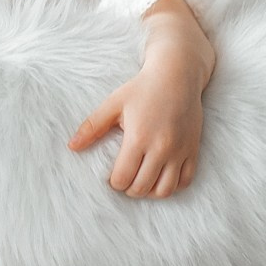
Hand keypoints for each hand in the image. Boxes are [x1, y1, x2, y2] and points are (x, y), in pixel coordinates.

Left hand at [69, 0, 215, 198]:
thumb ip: (92, 126)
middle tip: (125, 178)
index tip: (113, 174)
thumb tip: (72, 147)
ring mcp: (179, 151)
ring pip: (165, 190)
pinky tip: (162, 176)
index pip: (123, 178)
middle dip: (129, 188)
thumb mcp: (114, 103)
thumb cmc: (142, 88)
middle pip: (142, 188)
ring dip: (151, 191)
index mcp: (139, 137)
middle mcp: (161, 148)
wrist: (177, 75)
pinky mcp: (193, 150)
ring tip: (143, 180)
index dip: (114, 182)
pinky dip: (173, 185)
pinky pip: (186, 181)